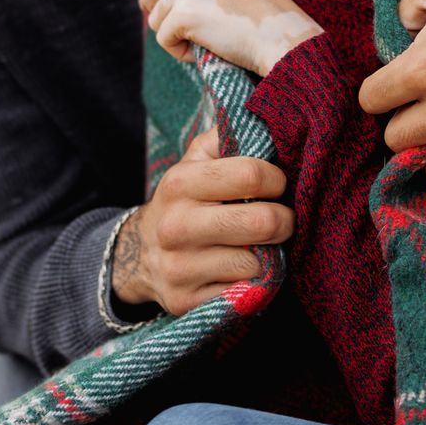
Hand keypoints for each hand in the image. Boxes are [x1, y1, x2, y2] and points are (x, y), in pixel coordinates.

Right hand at [111, 128, 292, 313]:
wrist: (141, 253)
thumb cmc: (186, 199)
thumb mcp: (196, 160)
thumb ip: (228, 137)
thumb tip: (268, 123)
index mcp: (180, 182)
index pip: (252, 174)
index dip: (277, 179)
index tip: (276, 186)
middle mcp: (175, 226)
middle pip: (262, 222)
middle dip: (284, 220)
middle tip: (280, 219)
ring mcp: (179, 268)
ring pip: (257, 262)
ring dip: (270, 254)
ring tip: (260, 245)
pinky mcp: (185, 302)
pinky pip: (245, 293)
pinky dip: (253, 283)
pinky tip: (243, 270)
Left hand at [139, 0, 322, 75]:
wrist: (280, 34)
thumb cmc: (263, 10)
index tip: (157, 3)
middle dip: (155, 12)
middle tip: (178, 29)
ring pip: (155, 19)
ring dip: (173, 36)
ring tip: (203, 41)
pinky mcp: (183, 15)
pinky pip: (164, 39)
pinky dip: (179, 51)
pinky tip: (201, 52)